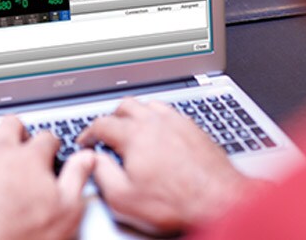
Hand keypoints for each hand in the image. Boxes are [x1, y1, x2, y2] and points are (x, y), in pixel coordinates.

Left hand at [0, 116, 94, 239]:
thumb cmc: (25, 237)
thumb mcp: (67, 210)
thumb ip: (77, 176)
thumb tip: (87, 157)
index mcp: (30, 157)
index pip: (46, 136)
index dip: (52, 143)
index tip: (51, 150)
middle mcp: (1, 152)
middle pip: (11, 123)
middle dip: (20, 131)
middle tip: (23, 144)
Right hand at [77, 98, 262, 234]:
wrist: (219, 200)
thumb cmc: (176, 201)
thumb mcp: (124, 197)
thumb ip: (102, 174)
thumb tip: (94, 161)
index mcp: (134, 134)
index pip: (102, 123)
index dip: (88, 132)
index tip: (86, 141)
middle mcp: (156, 122)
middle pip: (126, 105)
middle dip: (112, 117)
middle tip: (107, 132)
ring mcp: (177, 122)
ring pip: (149, 105)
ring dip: (136, 114)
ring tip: (132, 128)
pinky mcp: (194, 128)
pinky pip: (170, 113)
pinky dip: (158, 118)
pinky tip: (160, 132)